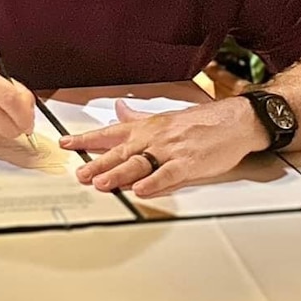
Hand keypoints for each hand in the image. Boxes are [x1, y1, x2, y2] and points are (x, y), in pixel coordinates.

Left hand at [61, 97, 268, 196]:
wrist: (233, 121)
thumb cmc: (201, 121)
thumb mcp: (164, 116)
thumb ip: (139, 117)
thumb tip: (119, 111)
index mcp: (147, 126)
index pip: (110, 133)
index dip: (86, 139)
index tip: (67, 144)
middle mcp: (154, 137)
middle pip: (120, 152)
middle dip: (97, 163)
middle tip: (79, 174)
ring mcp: (170, 150)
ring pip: (139, 163)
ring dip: (118, 174)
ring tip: (100, 183)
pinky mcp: (188, 163)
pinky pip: (167, 174)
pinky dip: (153, 182)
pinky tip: (139, 190)